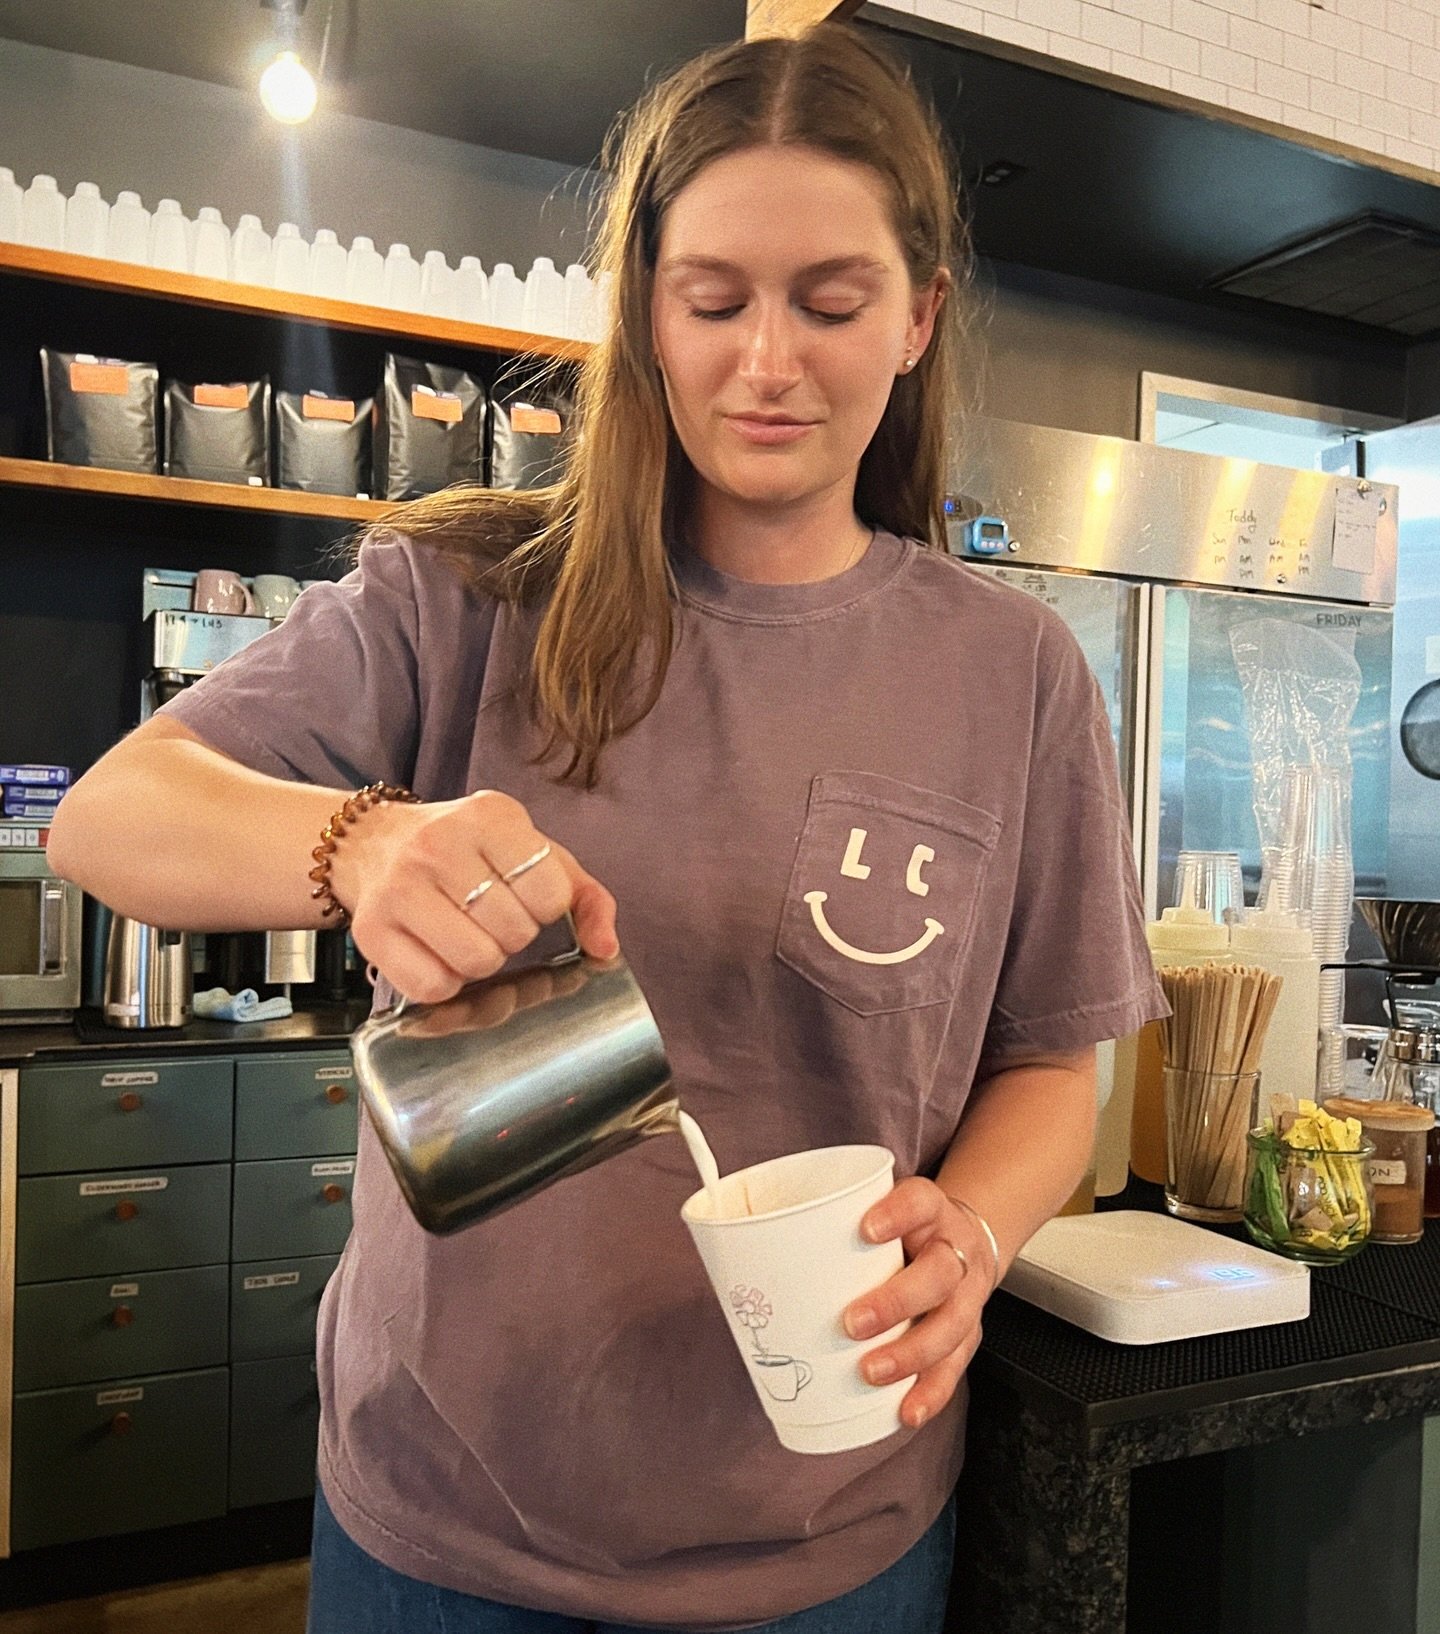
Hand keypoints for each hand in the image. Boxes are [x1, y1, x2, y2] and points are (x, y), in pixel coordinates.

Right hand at [329, 789, 617, 1003]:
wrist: (373, 842)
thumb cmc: (468, 851)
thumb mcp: (533, 853)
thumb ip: (584, 896)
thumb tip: (605, 949)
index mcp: (490, 816)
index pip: (549, 893)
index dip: (547, 910)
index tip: (528, 900)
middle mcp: (439, 845)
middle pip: (514, 933)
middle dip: (514, 936)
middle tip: (492, 918)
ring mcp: (399, 887)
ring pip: (475, 963)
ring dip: (482, 961)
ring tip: (468, 935)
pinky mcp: (371, 930)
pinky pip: (432, 987)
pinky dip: (445, 982)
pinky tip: (439, 952)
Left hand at [842, 1177, 994, 1429]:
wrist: (963, 1241)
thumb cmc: (904, 1230)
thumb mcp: (879, 1210)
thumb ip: (831, 1227)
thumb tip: (742, 1255)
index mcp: (929, 1211)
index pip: (920, 1200)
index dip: (898, 1214)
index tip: (864, 1229)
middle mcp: (955, 1250)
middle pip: (940, 1274)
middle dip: (898, 1302)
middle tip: (853, 1323)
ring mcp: (967, 1295)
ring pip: (952, 1325)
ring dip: (911, 1355)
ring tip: (871, 1373)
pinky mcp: (968, 1334)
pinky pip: (954, 1367)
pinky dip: (930, 1391)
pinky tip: (906, 1410)